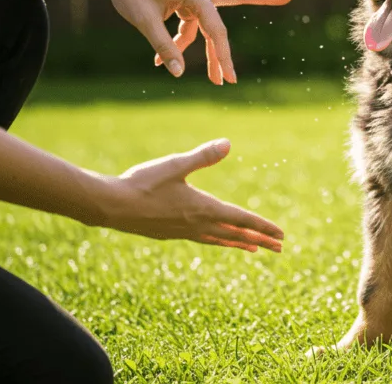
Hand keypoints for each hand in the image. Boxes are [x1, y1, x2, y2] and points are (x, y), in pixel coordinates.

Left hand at [98, 0, 292, 83]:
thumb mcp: (144, 21)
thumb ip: (164, 47)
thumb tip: (178, 73)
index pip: (216, 30)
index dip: (223, 56)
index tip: (228, 79)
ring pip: (211, 26)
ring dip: (211, 52)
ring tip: (216, 81)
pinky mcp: (184, 2)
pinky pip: (191, 27)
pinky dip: (181, 44)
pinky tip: (163, 63)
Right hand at [99, 139, 283, 252]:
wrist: (110, 206)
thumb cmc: (142, 183)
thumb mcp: (175, 165)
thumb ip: (203, 156)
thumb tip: (228, 144)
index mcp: (204, 208)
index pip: (242, 219)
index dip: (263, 227)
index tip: (281, 236)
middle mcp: (198, 224)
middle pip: (236, 234)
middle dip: (260, 240)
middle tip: (280, 248)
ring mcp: (183, 232)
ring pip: (219, 239)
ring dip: (239, 242)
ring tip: (254, 248)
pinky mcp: (170, 234)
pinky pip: (202, 239)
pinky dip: (217, 240)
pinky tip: (214, 238)